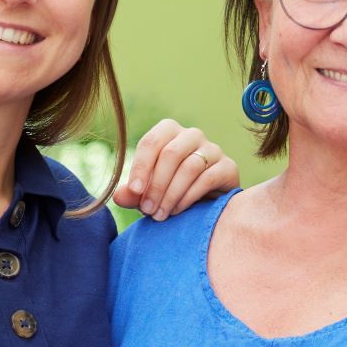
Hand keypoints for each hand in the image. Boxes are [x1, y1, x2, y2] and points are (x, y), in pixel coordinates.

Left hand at [117, 119, 238, 220]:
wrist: (206, 204)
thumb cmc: (170, 192)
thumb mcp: (147, 193)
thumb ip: (132, 194)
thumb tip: (118, 196)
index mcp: (169, 132)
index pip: (151, 142)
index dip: (141, 166)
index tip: (134, 191)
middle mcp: (192, 135)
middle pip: (171, 153)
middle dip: (156, 184)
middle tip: (147, 210)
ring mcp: (213, 149)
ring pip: (189, 167)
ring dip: (171, 194)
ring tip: (160, 214)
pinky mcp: (228, 167)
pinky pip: (207, 178)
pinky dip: (188, 197)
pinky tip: (177, 211)